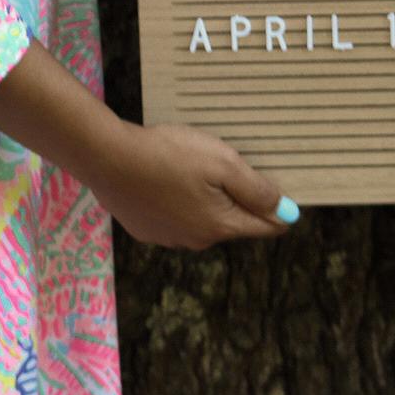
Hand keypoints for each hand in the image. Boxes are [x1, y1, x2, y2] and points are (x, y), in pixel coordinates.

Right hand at [85, 121, 295, 249]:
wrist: (107, 158)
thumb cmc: (168, 155)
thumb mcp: (222, 163)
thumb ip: (256, 189)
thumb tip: (286, 211)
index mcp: (220, 225)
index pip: (265, 226)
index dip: (278, 209)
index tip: (282, 192)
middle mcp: (197, 239)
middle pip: (233, 222)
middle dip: (238, 200)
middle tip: (231, 168)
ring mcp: (168, 237)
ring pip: (202, 220)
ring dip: (206, 200)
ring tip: (193, 169)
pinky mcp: (145, 229)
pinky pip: (174, 217)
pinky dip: (178, 201)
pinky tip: (167, 178)